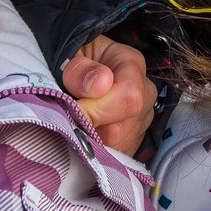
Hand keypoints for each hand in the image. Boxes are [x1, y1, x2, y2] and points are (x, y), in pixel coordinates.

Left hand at [60, 35, 156, 156]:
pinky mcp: (133, 139)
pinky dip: (96, 151)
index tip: (71, 111)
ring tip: (73, 123)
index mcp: (132, 65)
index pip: (128, 98)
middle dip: (88, 129)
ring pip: (117, 147)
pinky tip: (84, 134)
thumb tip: (99, 85)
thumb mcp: (70, 55)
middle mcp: (145, 93)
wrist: (77, 68)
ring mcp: (142, 118)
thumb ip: (79, 70)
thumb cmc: (73, 60)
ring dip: (90, 142)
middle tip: (65, 118)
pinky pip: (116, 155)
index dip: (96, 111)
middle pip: (120, 129)